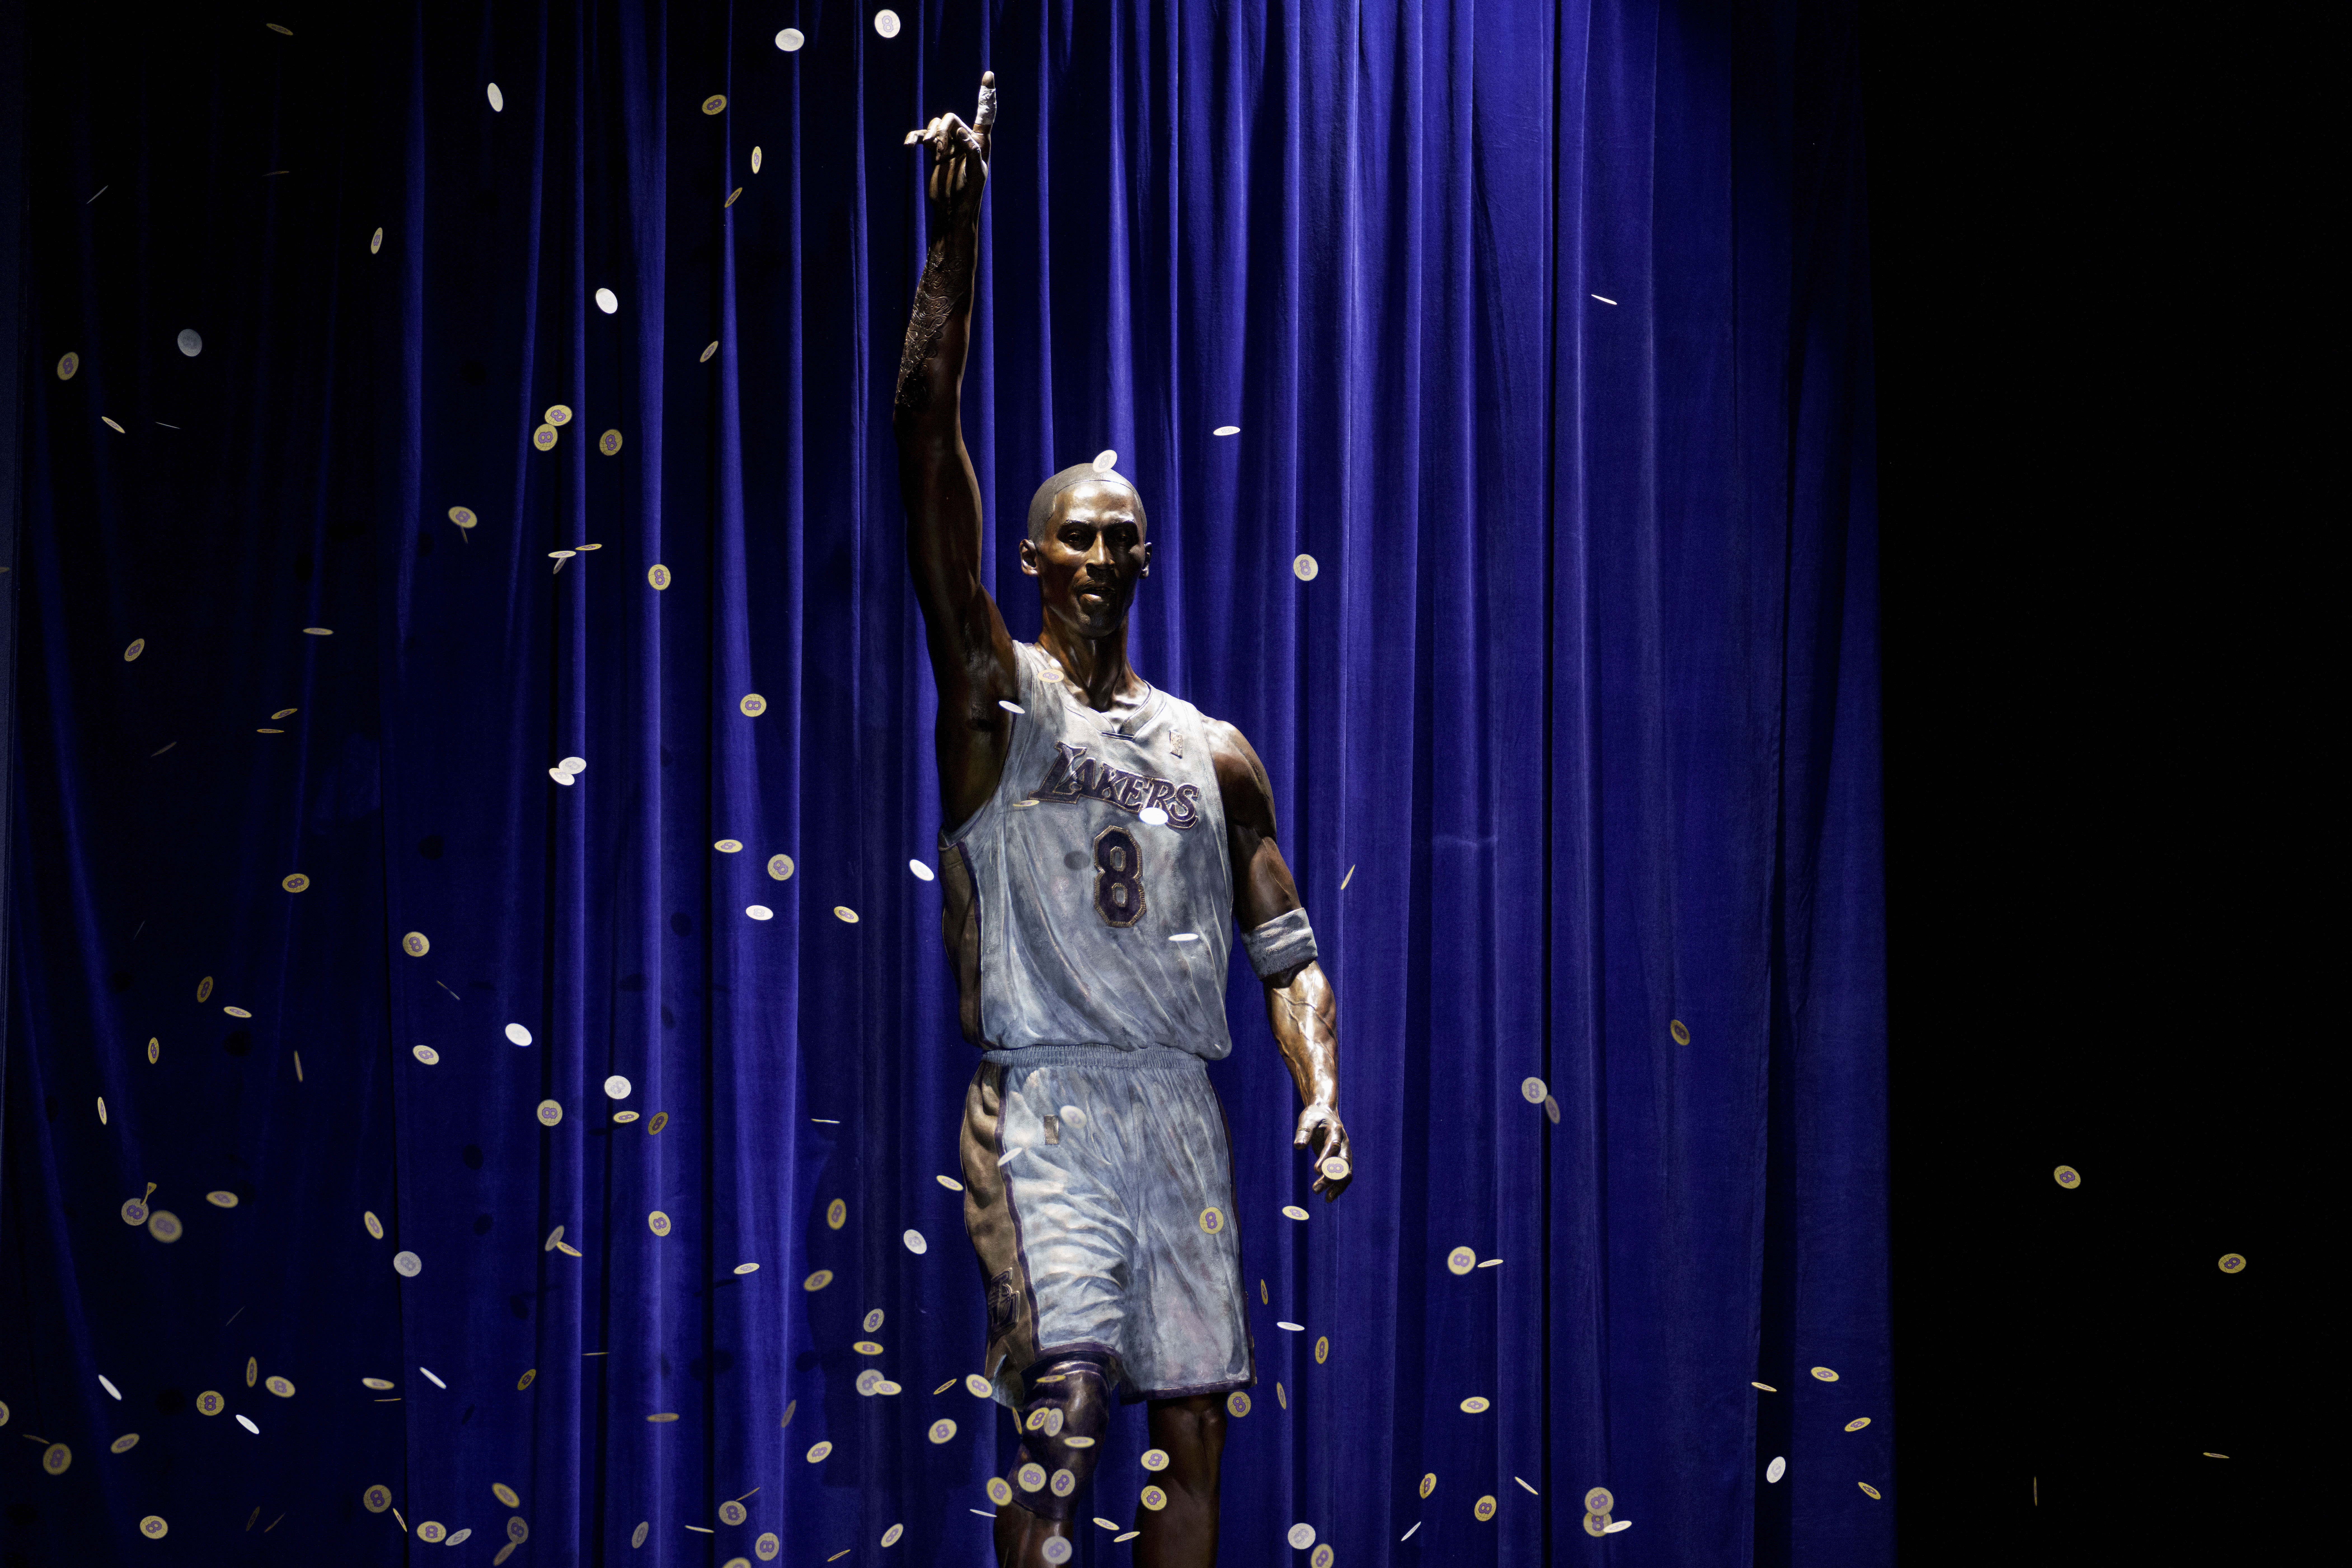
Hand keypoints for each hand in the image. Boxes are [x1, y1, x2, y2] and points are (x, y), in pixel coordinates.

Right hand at [907, 71, 993, 231]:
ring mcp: (948, 145)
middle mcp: (965, 139)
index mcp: (981, 141)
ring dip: (931, 134)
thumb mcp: (976, 175)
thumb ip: (972, 152)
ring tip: (931, 150)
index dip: (986, 94)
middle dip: (942, 129)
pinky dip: (915, 138)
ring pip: (936, 125)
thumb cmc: (969, 196)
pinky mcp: (934, 152)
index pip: (986, 113)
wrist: (952, 211)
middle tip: (938, 149)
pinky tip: (908, 146)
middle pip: (950, 118)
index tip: (988, 74)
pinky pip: (922, 137)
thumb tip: (960, 132)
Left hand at [1295, 1102, 1352, 1201]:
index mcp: (1336, 1130)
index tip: (1316, 1170)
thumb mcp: (1307, 1120)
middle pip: (1342, 1162)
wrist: (1325, 1112)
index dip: (1325, 1158)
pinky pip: (1344, 1175)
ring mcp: (1345, 1151)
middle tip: (1315, 1189)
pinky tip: (1329, 1197)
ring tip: (1327, 1199)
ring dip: (1337, 1185)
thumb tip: (1298, 1146)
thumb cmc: (1314, 1116)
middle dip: (1330, 1177)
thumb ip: (1303, 1132)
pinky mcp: (1342, 1159)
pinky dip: (1338, 1186)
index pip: (1332, 1146)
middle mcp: (1344, 1143)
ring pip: (1346, 1172)